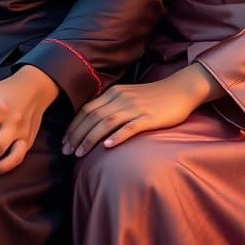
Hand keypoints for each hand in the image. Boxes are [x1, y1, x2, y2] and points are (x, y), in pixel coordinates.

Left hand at [63, 63, 223, 156]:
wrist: (180, 90)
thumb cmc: (154, 97)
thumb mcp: (129, 97)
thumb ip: (113, 106)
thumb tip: (95, 123)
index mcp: (114, 93)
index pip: (87, 109)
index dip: (73, 126)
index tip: (64, 141)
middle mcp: (121, 98)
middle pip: (92, 116)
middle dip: (76, 134)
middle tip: (66, 151)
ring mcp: (134, 108)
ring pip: (106, 122)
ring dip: (90, 138)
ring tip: (80, 153)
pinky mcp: (148, 117)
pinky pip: (129, 127)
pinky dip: (116, 137)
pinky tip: (107, 147)